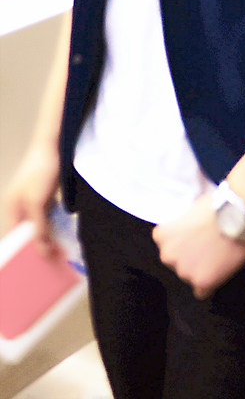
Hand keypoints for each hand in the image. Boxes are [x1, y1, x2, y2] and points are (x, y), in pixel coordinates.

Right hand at [1, 141, 60, 255]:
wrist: (55, 146)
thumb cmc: (40, 171)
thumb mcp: (38, 203)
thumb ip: (38, 227)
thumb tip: (42, 251)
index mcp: (10, 209)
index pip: (10, 238)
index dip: (18, 252)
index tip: (27, 270)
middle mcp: (19, 207)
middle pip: (24, 233)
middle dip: (34, 247)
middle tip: (46, 264)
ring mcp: (32, 202)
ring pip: (37, 226)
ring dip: (45, 238)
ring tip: (56, 255)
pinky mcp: (45, 197)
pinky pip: (47, 217)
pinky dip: (52, 226)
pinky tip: (62, 236)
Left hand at [153, 192, 244, 299]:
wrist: (239, 212)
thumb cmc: (220, 204)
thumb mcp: (193, 207)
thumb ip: (185, 223)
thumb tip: (192, 227)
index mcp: (163, 236)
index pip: (167, 244)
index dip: (184, 241)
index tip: (196, 237)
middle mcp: (169, 255)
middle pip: (177, 262)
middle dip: (191, 256)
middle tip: (209, 246)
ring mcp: (185, 270)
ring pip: (190, 276)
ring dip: (201, 269)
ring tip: (219, 256)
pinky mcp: (203, 281)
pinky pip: (202, 291)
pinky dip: (210, 284)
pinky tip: (220, 272)